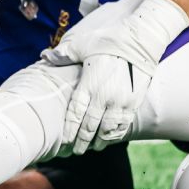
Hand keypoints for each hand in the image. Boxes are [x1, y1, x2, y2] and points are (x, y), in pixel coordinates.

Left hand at [47, 0, 188, 154]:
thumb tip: (46, 56)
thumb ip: (64, 54)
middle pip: (90, 126)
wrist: (142, 38)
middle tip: (76, 151)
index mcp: (89, 84)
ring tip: (94, 147)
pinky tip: (111, 138)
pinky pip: (124, 123)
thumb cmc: (110, 39)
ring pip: (108, 129)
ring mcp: (121, 100)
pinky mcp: (135, 100)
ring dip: (100, 140)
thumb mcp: (83, 43)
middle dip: (82, 141)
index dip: (69, 129)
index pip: (75, 114)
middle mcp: (104, 96)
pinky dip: (116, 133)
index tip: (64, 140)